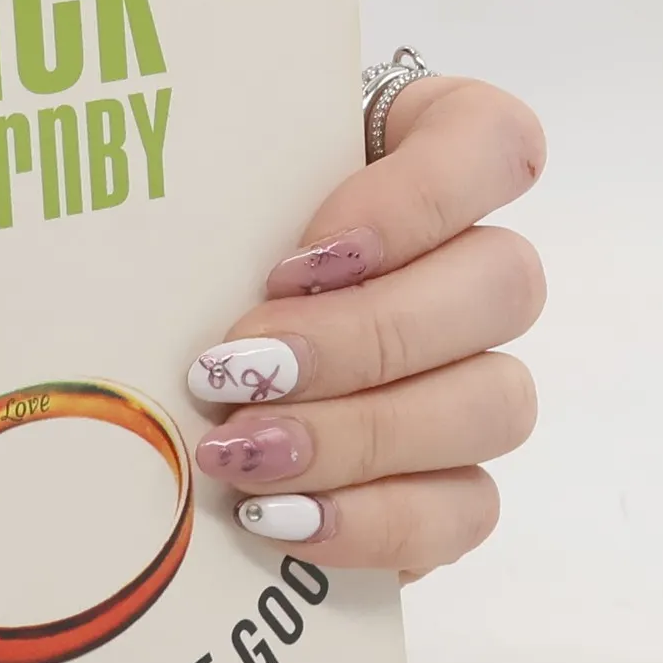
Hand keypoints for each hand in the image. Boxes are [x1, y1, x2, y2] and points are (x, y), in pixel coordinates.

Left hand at [187, 75, 544, 580]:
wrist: (159, 327)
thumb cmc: (185, 245)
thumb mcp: (200, 201)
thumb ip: (215, 197)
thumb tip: (168, 251)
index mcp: (433, 156)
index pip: (495, 143)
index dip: (416, 202)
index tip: (301, 258)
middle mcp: (475, 264)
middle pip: (503, 287)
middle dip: (362, 339)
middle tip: (236, 370)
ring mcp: (478, 376)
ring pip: (495, 402)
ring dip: (363, 436)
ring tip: (243, 452)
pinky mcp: (453, 480)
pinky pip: (464, 509)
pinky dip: (372, 519)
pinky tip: (280, 518)